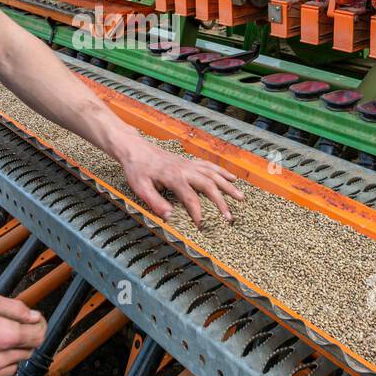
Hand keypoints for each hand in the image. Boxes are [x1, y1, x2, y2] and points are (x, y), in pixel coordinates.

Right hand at [0, 293, 46, 375]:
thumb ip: (16, 309)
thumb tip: (34, 316)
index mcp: (4, 336)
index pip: (37, 337)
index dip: (39, 328)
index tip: (35, 324)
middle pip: (26, 353)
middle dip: (23, 341)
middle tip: (11, 330)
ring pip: (12, 369)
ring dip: (10, 357)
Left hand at [116, 138, 243, 225]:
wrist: (135, 149)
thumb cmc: (137, 169)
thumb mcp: (140, 188)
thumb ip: (155, 202)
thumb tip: (170, 217)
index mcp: (173, 177)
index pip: (190, 198)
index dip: (198, 213)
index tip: (203, 226)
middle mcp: (185, 170)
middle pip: (208, 185)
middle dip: (221, 202)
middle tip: (229, 217)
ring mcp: (188, 164)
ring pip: (213, 174)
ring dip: (228, 186)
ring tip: (240, 197)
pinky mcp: (189, 161)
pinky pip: (209, 166)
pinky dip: (222, 172)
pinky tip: (232, 178)